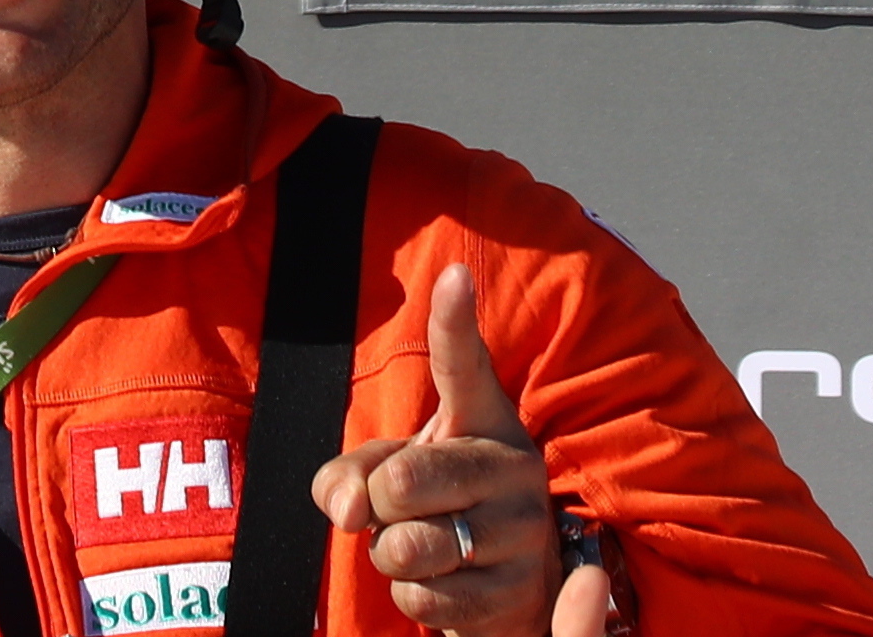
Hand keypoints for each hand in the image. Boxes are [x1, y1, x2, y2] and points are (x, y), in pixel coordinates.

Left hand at [307, 263, 617, 635]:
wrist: (509, 591)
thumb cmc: (441, 510)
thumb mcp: (392, 473)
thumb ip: (351, 474)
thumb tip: (347, 510)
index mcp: (483, 421)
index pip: (465, 366)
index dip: (454, 321)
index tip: (453, 275)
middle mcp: (514, 467)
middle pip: (405, 479)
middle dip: (379, 502)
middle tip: (398, 507)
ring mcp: (525, 532)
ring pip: (408, 544)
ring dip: (392, 554)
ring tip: (424, 546)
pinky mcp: (521, 592)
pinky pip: (423, 597)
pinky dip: (411, 597)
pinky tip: (441, 584)